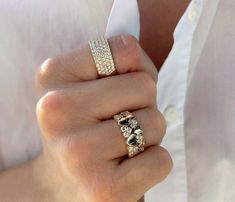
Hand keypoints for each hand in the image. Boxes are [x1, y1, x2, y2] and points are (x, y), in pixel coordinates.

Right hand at [35, 34, 172, 201]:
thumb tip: (138, 58)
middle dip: (142, 103)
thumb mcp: (89, 81)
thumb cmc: (86, 125)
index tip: (116, 87)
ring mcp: (77, 152)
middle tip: (118, 120)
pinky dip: (153, 162)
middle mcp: (57, 110)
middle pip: (145, 86)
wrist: (66, 180)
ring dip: (148, 134)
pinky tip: (125, 168)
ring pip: (155, 122)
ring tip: (120, 144)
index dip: (132, 69)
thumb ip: (120, 60)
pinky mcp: (102, 188)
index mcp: (53, 75)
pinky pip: (161, 161)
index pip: (125, 48)